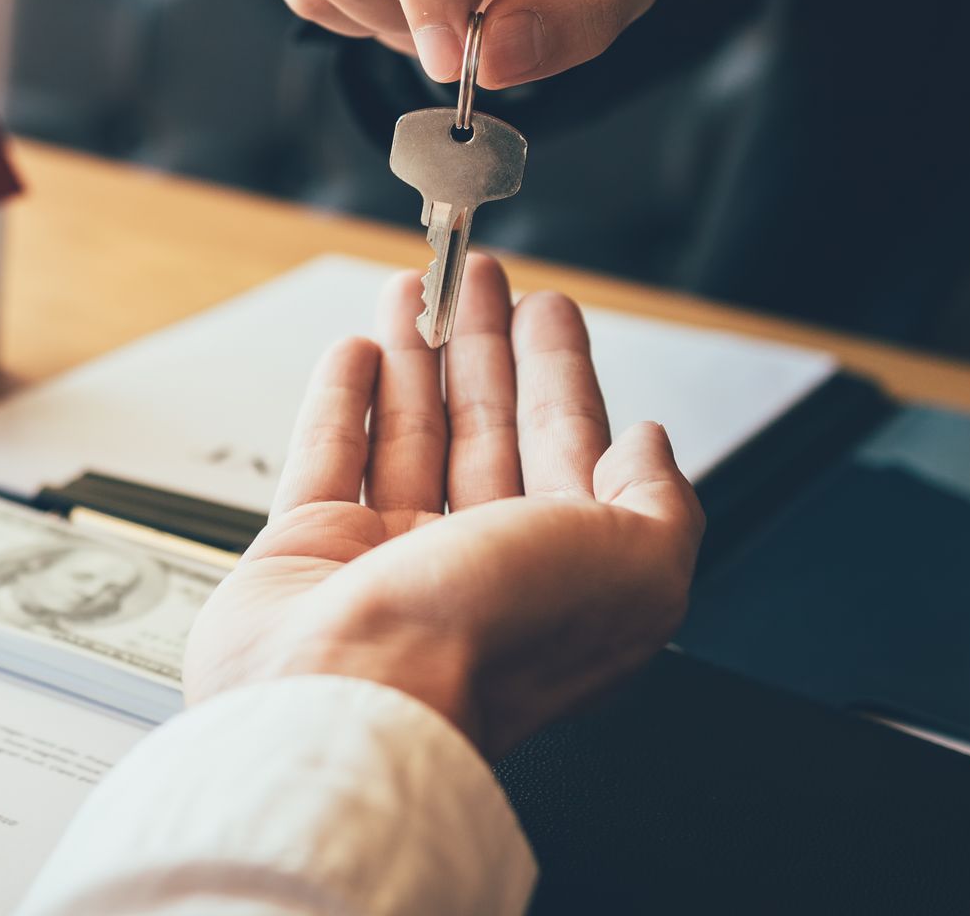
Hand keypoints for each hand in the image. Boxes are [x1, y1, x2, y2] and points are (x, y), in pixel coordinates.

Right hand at [184, 257, 702, 756]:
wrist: (353, 692)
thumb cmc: (489, 641)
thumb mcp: (637, 567)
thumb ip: (660, 502)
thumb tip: (648, 449)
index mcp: (557, 571)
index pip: (568, 448)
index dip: (562, 373)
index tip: (549, 311)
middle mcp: (474, 566)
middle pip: (486, 429)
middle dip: (486, 345)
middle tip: (477, 277)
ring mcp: (386, 559)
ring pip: (408, 434)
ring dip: (415, 355)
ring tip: (413, 289)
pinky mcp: (309, 550)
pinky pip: (328, 456)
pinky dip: (342, 399)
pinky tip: (356, 353)